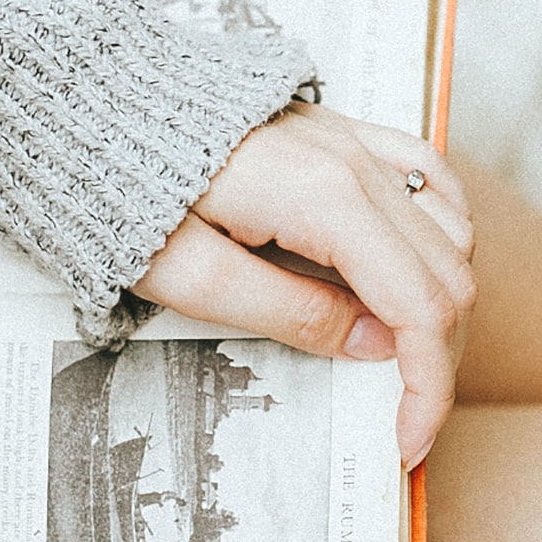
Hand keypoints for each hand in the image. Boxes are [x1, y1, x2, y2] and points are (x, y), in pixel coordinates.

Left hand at [134, 104, 475, 466]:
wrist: (90, 101)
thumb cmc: (121, 186)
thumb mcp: (189, 277)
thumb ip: (290, 314)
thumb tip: (375, 347)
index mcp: (325, 199)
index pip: (419, 305)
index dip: (428, 385)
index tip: (408, 440)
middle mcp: (356, 162)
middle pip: (448, 273)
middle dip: (439, 358)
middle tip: (405, 416)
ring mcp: (353, 140)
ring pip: (451, 228)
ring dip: (444, 301)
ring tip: (404, 356)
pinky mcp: (342, 132)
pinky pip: (428, 177)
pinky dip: (443, 232)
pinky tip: (423, 266)